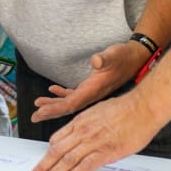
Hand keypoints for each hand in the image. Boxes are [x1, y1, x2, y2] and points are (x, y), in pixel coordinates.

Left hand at [27, 93, 159, 170]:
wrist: (142, 107)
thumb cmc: (124, 109)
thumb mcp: (97, 112)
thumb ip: (86, 126)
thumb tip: (80, 137)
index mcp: (79, 122)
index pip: (55, 141)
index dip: (46, 156)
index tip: (39, 166)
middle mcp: (82, 132)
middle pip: (56, 152)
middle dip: (41, 168)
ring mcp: (93, 142)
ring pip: (66, 160)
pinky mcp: (106, 152)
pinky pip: (85, 166)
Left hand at [32, 40, 147, 122]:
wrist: (136, 58)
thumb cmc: (123, 57)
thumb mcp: (113, 55)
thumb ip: (104, 58)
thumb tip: (95, 60)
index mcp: (93, 90)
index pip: (71, 104)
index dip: (55, 109)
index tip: (41, 113)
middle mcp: (91, 94)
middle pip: (68, 107)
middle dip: (51, 111)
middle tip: (35, 116)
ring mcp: (92, 92)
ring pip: (70, 102)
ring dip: (55, 104)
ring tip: (39, 104)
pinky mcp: (92, 87)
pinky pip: (74, 95)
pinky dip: (63, 94)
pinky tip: (54, 90)